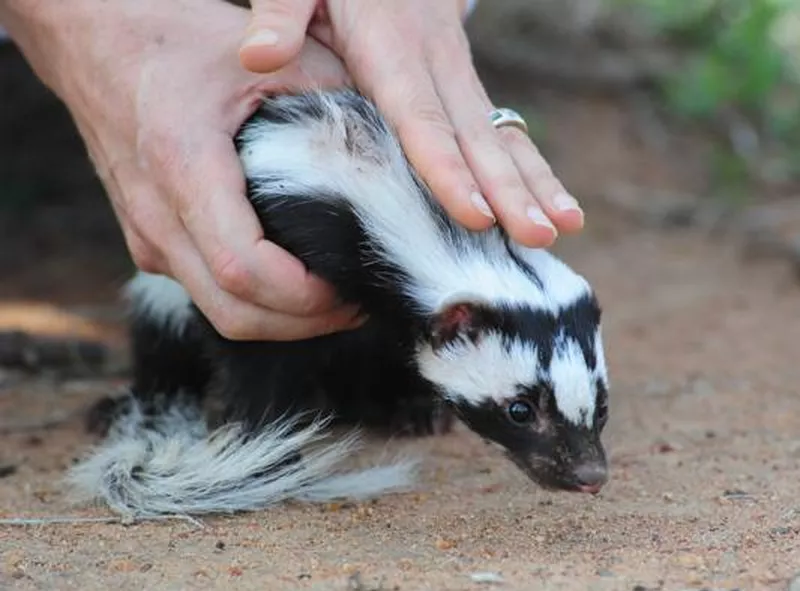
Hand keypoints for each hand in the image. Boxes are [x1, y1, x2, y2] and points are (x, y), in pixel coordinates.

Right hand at [2, 0, 363, 340]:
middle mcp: (158, 215)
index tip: (351, 287)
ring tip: (336, 298)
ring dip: (282, 320)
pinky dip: (256, 302)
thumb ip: (329, 92)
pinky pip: (206, 293)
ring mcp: (147, 235)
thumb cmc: (173, 38)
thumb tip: (388, 143)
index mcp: (183, 165)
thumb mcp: (260, 52)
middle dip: (304, 323)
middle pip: (234, 313)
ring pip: (220, 312)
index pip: (243, 268)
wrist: (91, 40)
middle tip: (358, 304)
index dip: (305, 296)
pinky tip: (295, 279)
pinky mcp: (149, 241)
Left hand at [238, 0, 584, 248]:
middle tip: (538, 235)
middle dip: (509, 190)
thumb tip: (258, 55)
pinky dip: (531, 171)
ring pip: (500, 135)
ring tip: (564, 228)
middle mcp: (436, 65)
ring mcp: (458, 77)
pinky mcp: (464, 88)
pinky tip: (554, 206)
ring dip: (534, 184)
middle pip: (474, 136)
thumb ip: (281, 12)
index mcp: (390, 46)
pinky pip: (502, 133)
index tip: (473, 214)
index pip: (420, 117)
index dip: (447, 168)